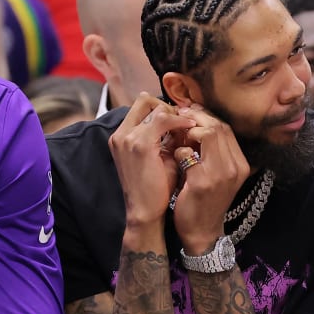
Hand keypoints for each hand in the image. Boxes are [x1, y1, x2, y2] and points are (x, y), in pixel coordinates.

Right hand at [110, 94, 194, 226]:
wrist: (145, 213)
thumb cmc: (155, 190)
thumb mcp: (159, 158)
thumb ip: (167, 139)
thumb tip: (185, 125)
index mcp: (122, 137)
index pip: (141, 107)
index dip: (164, 109)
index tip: (183, 119)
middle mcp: (120, 133)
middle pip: (145, 100)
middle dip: (169, 107)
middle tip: (188, 119)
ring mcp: (127, 137)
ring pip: (155, 107)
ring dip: (176, 114)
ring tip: (192, 125)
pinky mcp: (139, 144)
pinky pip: (163, 119)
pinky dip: (180, 121)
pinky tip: (192, 129)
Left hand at [171, 108, 250, 254]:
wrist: (201, 231)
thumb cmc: (204, 200)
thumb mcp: (217, 174)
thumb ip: (213, 151)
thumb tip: (195, 118)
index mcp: (241, 164)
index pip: (226, 127)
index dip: (206, 116)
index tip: (189, 113)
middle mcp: (236, 167)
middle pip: (218, 127)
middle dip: (196, 118)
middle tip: (179, 117)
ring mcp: (221, 174)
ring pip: (207, 134)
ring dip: (188, 132)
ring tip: (178, 138)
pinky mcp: (203, 182)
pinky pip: (187, 152)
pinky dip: (178, 151)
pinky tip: (175, 158)